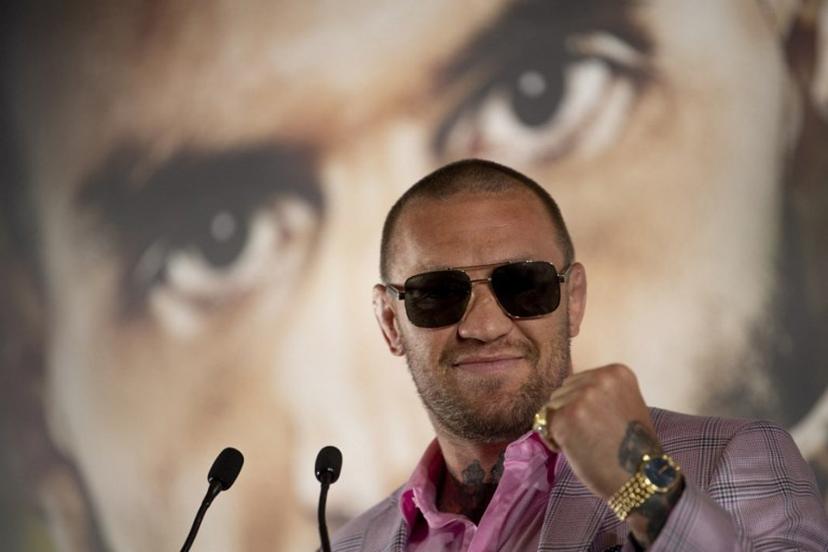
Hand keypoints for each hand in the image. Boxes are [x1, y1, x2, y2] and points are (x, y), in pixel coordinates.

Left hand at [542, 363, 659, 499]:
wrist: (641, 476)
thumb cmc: (634, 445)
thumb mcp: (624, 404)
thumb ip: (601, 394)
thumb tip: (568, 394)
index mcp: (616, 372)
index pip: (579, 381)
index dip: (582, 404)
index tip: (598, 422)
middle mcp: (599, 379)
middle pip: (564, 390)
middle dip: (570, 411)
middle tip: (590, 435)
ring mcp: (582, 397)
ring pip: (553, 406)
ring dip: (562, 424)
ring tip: (585, 443)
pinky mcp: (566, 417)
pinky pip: (546, 424)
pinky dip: (555, 439)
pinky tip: (576, 450)